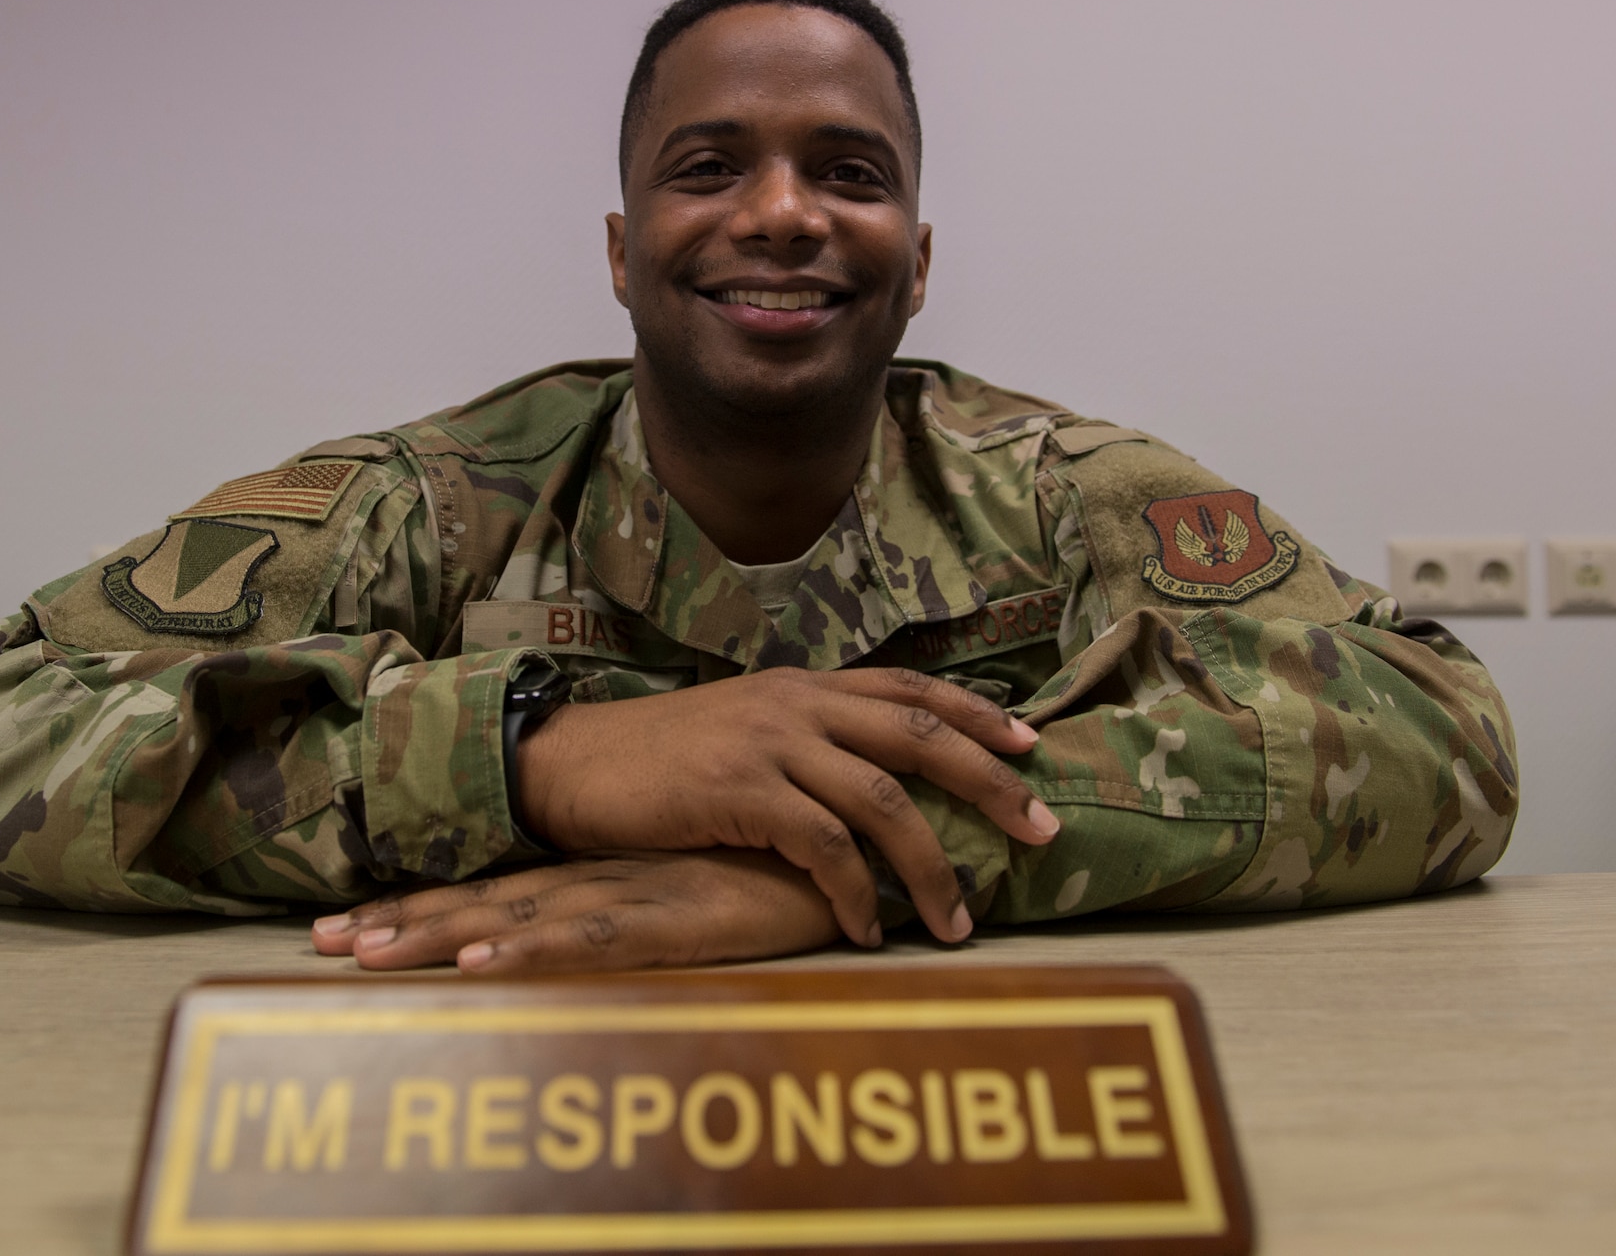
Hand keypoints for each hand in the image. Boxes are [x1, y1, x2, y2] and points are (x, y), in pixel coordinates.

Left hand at [310, 850, 840, 972]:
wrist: (865, 846)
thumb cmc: (797, 868)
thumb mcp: (716, 887)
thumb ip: (672, 894)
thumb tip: (634, 910)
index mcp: (614, 871)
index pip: (504, 889)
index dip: (428, 904)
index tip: (349, 923)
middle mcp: (612, 876)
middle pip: (489, 900)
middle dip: (401, 921)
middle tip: (317, 940)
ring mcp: (638, 895)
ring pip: (518, 917)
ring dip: (435, 935)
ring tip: (356, 954)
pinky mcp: (679, 922)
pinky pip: (592, 942)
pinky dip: (530, 955)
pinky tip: (475, 968)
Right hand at [516, 668, 1053, 947]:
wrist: (573, 762)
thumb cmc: (659, 759)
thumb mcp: (743, 728)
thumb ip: (806, 741)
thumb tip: (874, 782)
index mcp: (804, 686)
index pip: (909, 688)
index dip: (977, 714)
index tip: (1032, 746)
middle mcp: (797, 704)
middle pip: (919, 735)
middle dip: (990, 783)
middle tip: (1042, 829)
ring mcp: (769, 744)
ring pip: (881, 799)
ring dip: (930, 865)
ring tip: (957, 921)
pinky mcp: (738, 791)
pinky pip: (822, 846)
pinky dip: (856, 892)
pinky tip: (867, 928)